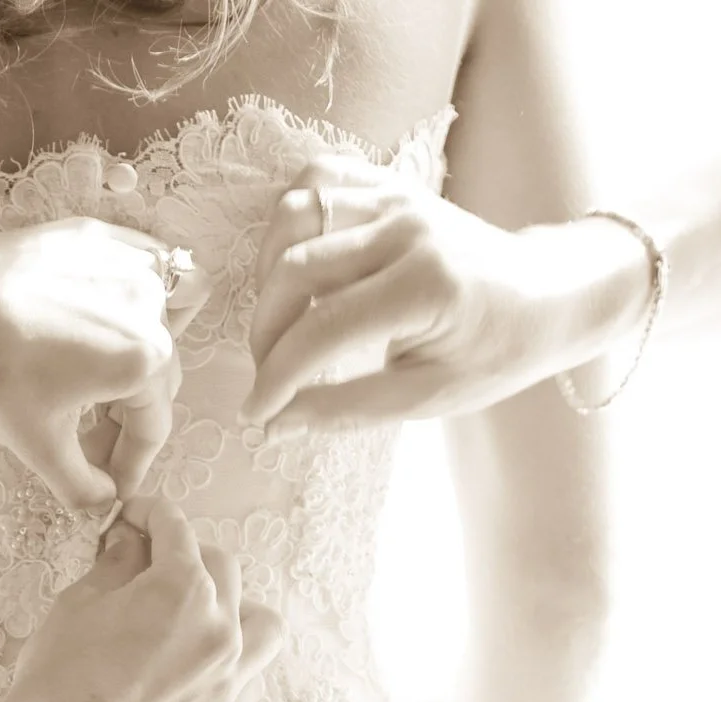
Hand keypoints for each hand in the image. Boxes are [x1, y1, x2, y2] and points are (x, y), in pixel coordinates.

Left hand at [0, 218, 209, 508]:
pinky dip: (133, 301)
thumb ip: (83, 486)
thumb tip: (104, 502)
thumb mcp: (39, 446)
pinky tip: (98, 323)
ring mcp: (127, 262)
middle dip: (129, 418)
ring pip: (161, 322)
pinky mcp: (99, 237)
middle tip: (90, 442)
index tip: (113, 482)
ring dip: (139, 359)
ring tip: (95, 385)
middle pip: (158, 378)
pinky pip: (142, 270)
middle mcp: (150, 306)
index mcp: (144, 361)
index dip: (133, 465)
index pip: (154, 427)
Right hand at [0, 498, 281, 701]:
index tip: (133, 518)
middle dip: (187, 556)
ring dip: (237, 606)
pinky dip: (237, 661)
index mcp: (183, 590)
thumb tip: (132, 546)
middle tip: (151, 565)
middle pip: (222, 568)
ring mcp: (229, 680)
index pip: (176, 530)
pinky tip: (205, 663)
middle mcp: (220, 630)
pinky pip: (253, 677)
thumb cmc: (58, 682)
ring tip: (202, 614)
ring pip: (262, 624)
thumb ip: (116, 567)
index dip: (149, 514)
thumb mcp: (78, 605)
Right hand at [243, 157, 653, 429]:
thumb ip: (346, 408)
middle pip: (295, 267)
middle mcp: (406, 229)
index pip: (323, 330)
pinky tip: (293, 265)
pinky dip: (289, 221)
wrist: (544, 294)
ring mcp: (397, 196)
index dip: (277, 377)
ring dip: (268, 273)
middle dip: (266, 331)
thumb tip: (276, 424)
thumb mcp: (426, 398)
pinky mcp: (390, 183)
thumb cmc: (493, 353)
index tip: (255, 413)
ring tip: (280, 321)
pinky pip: (318, 179)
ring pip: (296, 214)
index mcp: (424, 287)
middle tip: (269, 375)